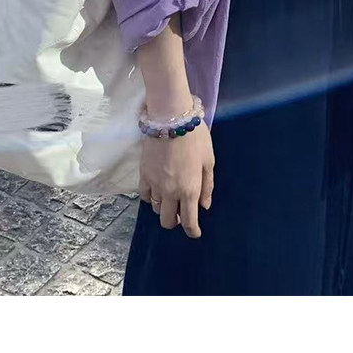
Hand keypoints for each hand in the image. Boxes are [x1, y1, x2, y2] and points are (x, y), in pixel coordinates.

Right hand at [138, 117, 214, 240]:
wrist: (170, 119)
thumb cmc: (195, 137)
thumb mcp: (208, 161)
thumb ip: (207, 186)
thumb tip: (205, 206)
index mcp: (190, 190)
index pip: (189, 221)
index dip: (192, 231)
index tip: (195, 233)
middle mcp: (171, 192)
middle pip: (168, 221)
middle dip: (176, 222)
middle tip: (182, 214)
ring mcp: (155, 185)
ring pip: (156, 209)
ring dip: (164, 209)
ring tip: (170, 199)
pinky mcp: (143, 175)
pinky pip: (145, 196)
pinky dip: (152, 198)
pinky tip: (158, 191)